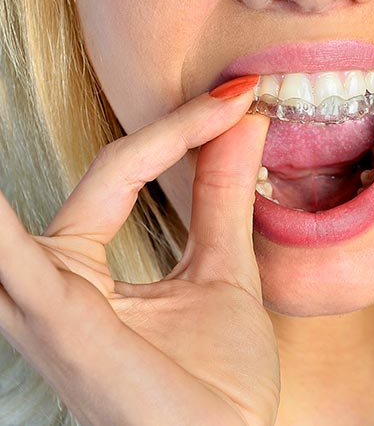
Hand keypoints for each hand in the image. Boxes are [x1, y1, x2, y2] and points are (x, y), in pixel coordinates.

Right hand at [0, 82, 279, 425]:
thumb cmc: (216, 384)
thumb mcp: (221, 271)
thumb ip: (221, 196)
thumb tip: (242, 122)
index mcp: (85, 272)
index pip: (128, 169)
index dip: (186, 129)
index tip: (243, 99)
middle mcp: (54, 283)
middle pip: (103, 175)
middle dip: (162, 134)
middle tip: (234, 94)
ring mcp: (48, 304)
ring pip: (34, 212)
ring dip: (45, 168)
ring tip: (72, 103)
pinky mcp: (58, 324)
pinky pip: (15, 263)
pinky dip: (1, 231)